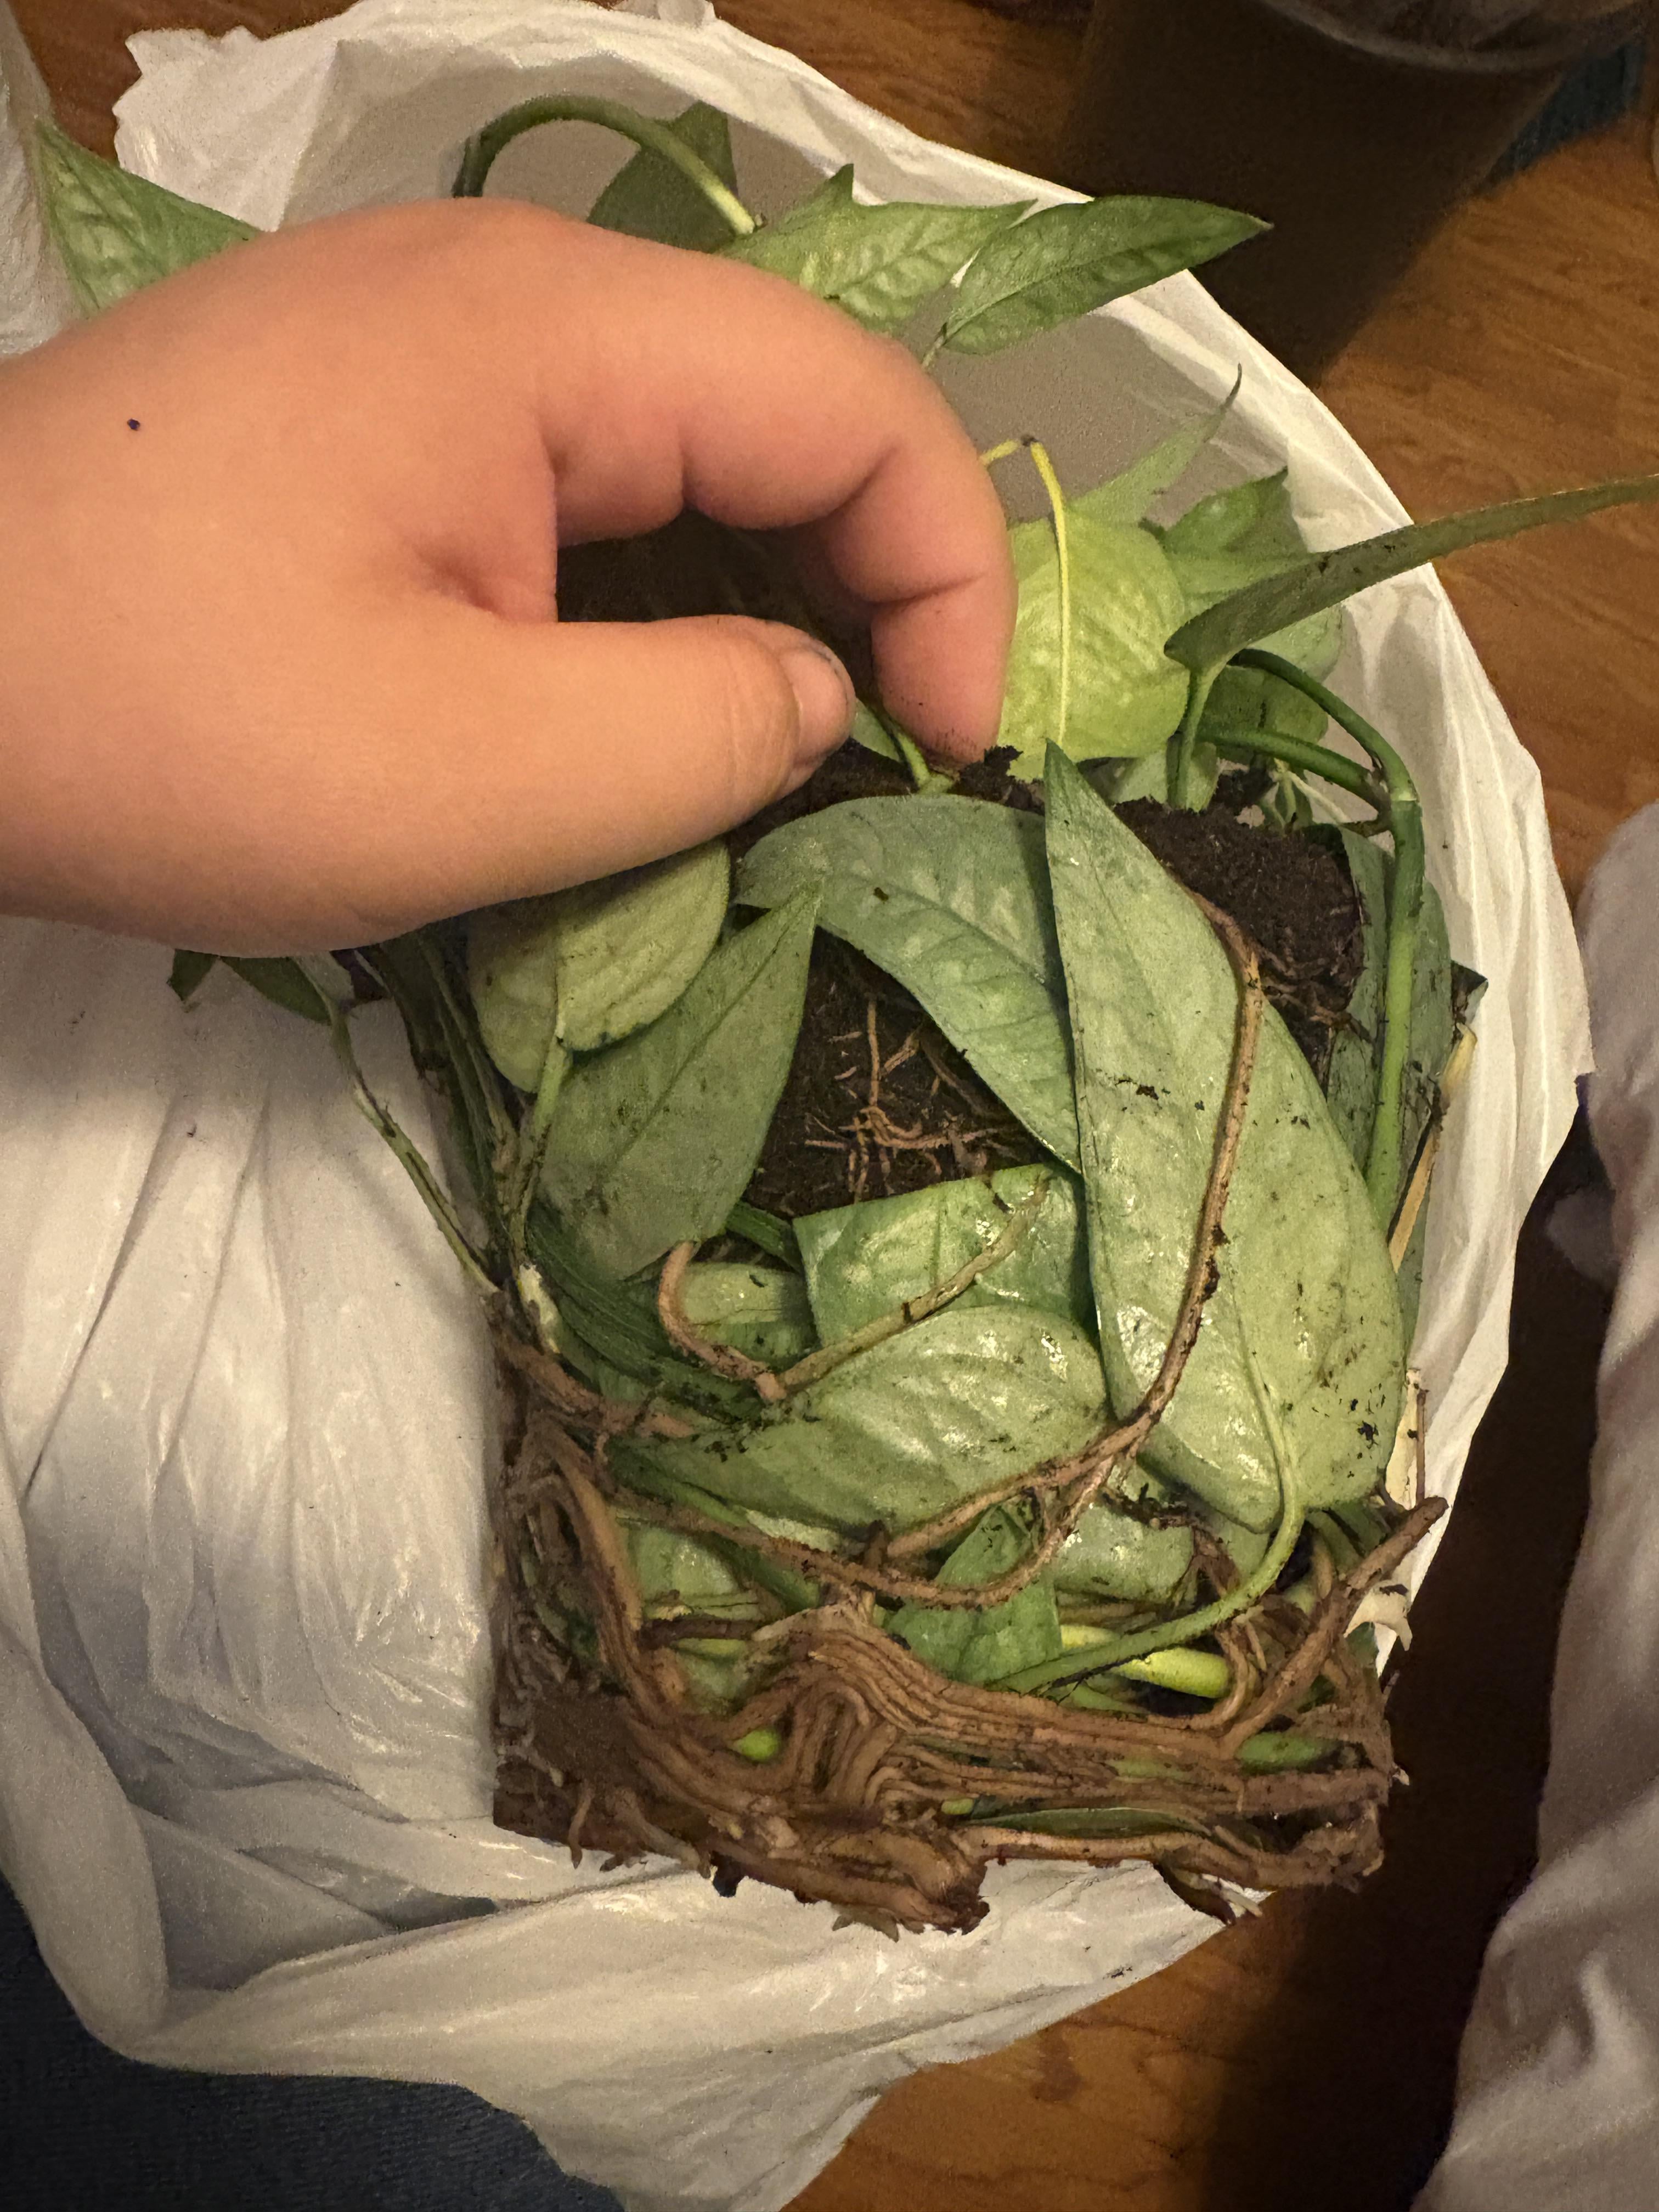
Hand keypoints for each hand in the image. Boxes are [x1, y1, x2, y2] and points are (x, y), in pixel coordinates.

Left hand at [0, 198, 1013, 951]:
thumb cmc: (172, 730)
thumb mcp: (479, 776)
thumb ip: (707, 729)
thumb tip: (820, 697)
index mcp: (554, 330)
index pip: (857, 409)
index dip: (952, 582)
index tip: (951, 758)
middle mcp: (505, 288)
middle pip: (778, 409)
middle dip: (866, 588)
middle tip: (873, 767)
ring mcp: (423, 338)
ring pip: (678, 448)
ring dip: (755, 597)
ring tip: (759, 757)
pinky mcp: (365, 409)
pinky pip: (570, 479)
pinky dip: (640, 590)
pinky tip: (625, 703)